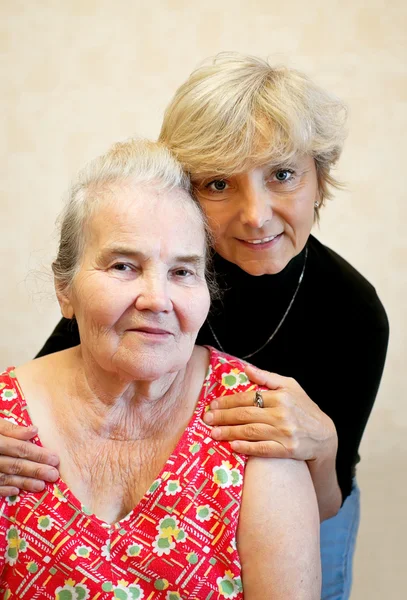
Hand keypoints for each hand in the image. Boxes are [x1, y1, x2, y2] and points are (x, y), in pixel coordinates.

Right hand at [0, 419, 59, 495]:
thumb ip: (10, 428)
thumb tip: (34, 431)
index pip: (19, 448)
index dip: (38, 454)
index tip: (55, 459)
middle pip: (14, 465)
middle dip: (35, 471)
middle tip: (54, 475)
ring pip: (4, 477)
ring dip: (23, 483)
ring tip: (41, 486)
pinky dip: (3, 490)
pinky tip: (16, 493)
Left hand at [203, 364, 337, 461]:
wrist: (325, 436)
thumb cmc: (304, 408)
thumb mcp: (290, 386)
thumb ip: (267, 378)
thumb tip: (246, 369)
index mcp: (280, 396)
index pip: (248, 398)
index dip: (228, 401)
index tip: (213, 404)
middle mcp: (282, 414)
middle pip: (245, 415)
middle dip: (223, 416)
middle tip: (207, 419)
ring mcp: (284, 433)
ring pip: (250, 431)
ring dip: (229, 432)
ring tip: (213, 433)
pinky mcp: (287, 450)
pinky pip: (262, 449)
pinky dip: (246, 448)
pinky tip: (232, 446)